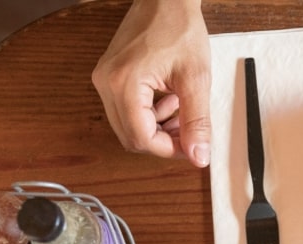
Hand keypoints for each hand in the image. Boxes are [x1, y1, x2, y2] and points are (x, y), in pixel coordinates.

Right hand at [91, 0, 210, 166]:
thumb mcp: (195, 78)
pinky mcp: (109, 77)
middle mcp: (106, 83)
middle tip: (189, 131)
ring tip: (182, 111)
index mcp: (124, 84)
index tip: (191, 147)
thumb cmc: (179, 27)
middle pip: (131, 137)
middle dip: (163, 141)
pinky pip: (126, 111)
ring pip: (128, 127)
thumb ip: (197, 122)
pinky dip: (150, 115)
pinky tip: (170, 101)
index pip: (141, 138)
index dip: (168, 149)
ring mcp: (104, 79)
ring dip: (157, 129)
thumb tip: (198, 157)